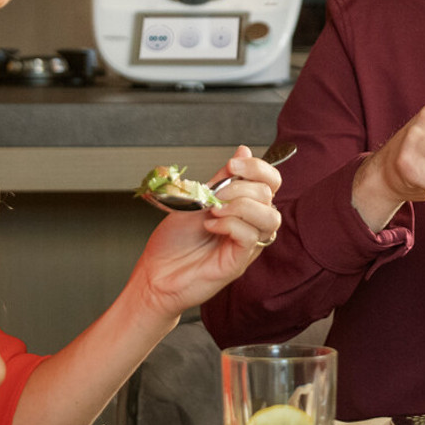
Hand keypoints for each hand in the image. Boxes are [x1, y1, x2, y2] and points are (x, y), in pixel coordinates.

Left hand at [130, 147, 284, 321]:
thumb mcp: (197, 199)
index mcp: (244, 209)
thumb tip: (243, 151)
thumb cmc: (174, 242)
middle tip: (214, 194)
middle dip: (240, 187)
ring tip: (214, 210)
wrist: (155, 274)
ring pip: (269, 217)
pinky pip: (250, 237)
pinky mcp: (238, 263)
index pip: (270, 182)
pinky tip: (211, 226)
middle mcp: (250, 226)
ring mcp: (247, 246)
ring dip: (240, 206)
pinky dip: (230, 225)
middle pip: (269, 196)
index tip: (234, 163)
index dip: (259, 168)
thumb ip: (222, 178)